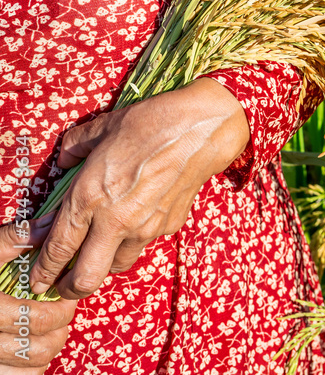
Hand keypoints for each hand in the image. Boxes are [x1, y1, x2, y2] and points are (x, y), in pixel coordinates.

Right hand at [0, 216, 78, 371]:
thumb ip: (13, 240)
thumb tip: (51, 225)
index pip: (34, 319)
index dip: (60, 309)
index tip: (66, 298)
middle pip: (37, 349)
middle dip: (58, 330)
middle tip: (60, 315)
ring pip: (30, 369)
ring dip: (46, 350)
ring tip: (46, 332)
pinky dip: (29, 369)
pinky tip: (27, 348)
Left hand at [28, 78, 250, 300]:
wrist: (200, 130)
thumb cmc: (149, 124)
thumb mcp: (101, 128)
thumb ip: (74, 147)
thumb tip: (64, 161)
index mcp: (89, 198)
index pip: (58, 249)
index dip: (44, 271)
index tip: (38, 280)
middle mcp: (114, 221)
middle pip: (86, 278)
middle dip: (71, 287)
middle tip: (64, 285)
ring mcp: (145, 228)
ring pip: (117, 265)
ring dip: (105, 262)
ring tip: (103, 247)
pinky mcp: (168, 226)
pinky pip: (144, 243)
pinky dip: (135, 239)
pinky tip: (138, 218)